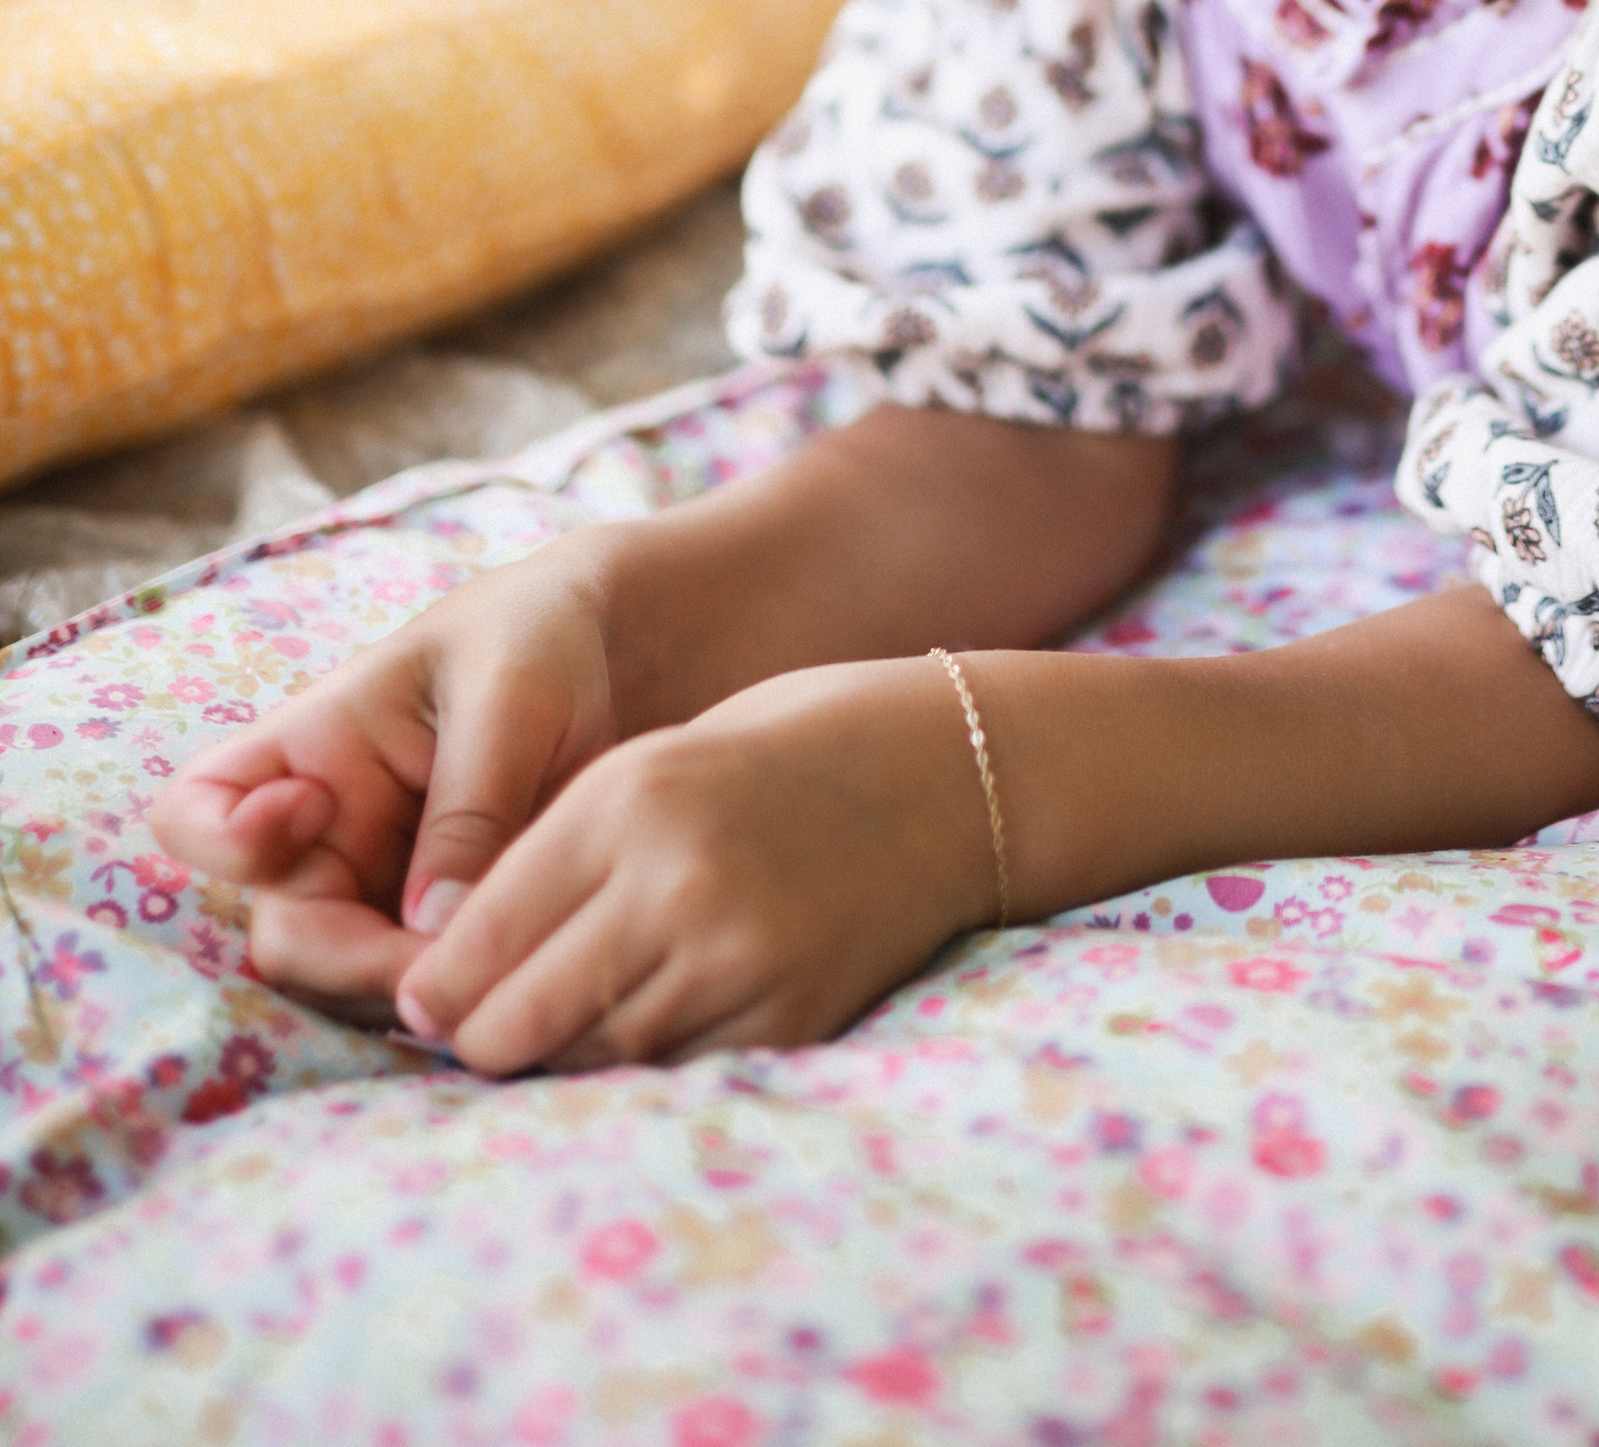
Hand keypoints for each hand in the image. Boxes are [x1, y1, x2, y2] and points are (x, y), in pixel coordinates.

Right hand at [149, 544, 620, 1020]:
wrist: (614, 655)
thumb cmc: (538, 643)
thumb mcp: (508, 699)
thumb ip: (468, 809)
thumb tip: (431, 938)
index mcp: (315, 748)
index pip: (196, 810)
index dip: (226, 840)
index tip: (310, 815)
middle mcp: (324, 830)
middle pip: (285, 937)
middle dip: (359, 965)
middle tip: (454, 962)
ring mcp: (375, 886)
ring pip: (347, 984)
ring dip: (413, 994)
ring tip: (500, 969)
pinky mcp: (432, 926)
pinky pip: (414, 988)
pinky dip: (456, 998)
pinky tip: (518, 980)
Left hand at [388, 658, 993, 1072]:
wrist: (947, 771)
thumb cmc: (781, 752)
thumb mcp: (655, 766)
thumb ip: (557, 859)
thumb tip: (450, 984)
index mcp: (631, 802)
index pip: (482, 935)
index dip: (438, 987)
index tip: (425, 1005)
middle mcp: (676, 883)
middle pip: (518, 1020)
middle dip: (484, 1037)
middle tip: (478, 1032)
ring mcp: (739, 958)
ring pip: (591, 1057)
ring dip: (565, 1052)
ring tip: (564, 1022)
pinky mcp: (789, 1016)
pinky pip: (673, 1072)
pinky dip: (647, 1061)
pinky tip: (652, 1021)